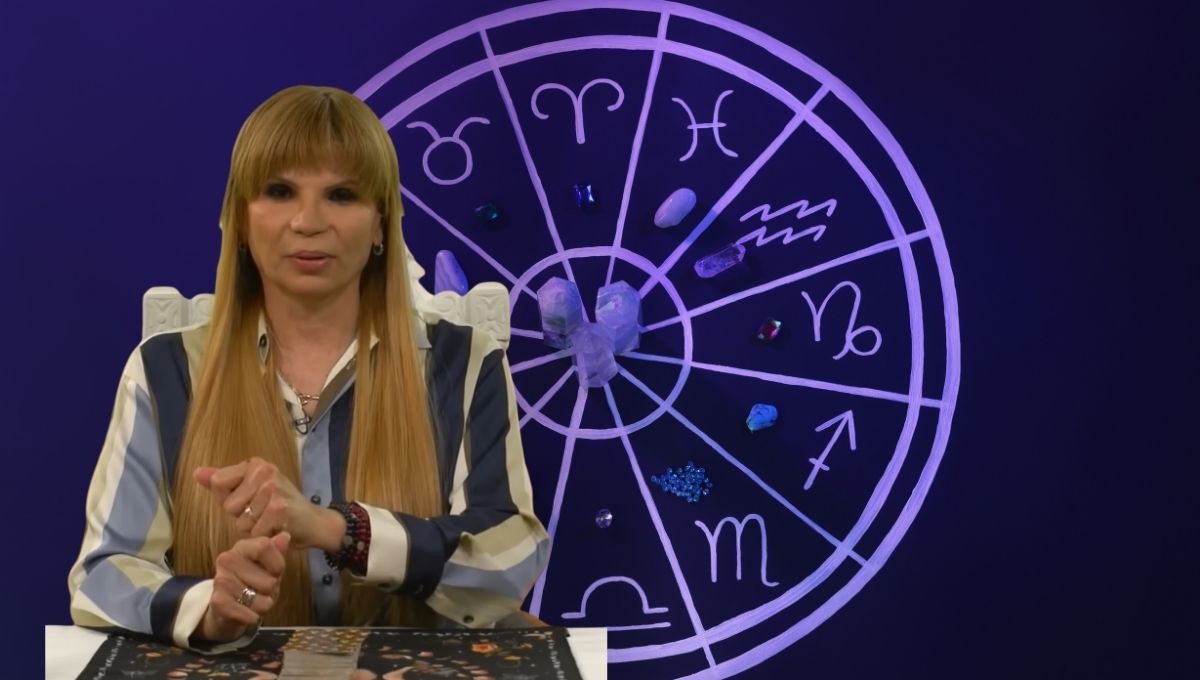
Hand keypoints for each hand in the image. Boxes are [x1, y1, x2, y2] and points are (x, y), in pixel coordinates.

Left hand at [194, 458, 342, 551]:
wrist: (312, 522)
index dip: (228, 500)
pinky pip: (254, 531)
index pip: (218, 483)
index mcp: (255, 464)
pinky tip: (277, 528)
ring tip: (271, 520)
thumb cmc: (279, 506)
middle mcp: (264, 471)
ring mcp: (273, 489)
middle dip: (242, 516)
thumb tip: (196, 473)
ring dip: (254, 528)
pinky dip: (264, 536)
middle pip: (228, 506)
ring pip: (241, 521)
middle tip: (263, 513)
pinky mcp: (279, 509)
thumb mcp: (250, 490)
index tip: (248, 500)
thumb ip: (223, 482)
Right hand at [197, 532, 288, 642]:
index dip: (277, 564)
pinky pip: (244, 612)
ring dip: (262, 604)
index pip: (265, 547)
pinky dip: (251, 616)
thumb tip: (285, 536)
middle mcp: (227, 559)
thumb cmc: (255, 582)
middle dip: (271, 589)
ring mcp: (220, 579)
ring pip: (257, 599)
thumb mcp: (271, 566)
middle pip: (267, 580)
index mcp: (243, 546)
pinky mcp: (216, 601)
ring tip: (254, 600)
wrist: (231, 607)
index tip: (276, 572)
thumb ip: (278, 552)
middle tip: (262, 589)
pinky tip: (249, 613)